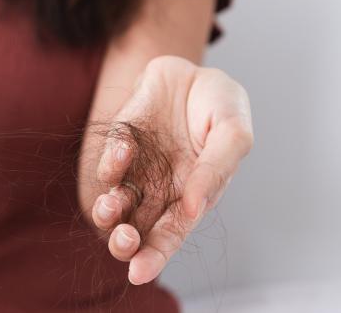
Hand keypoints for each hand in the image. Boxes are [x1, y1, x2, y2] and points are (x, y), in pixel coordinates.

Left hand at [90, 56, 252, 284]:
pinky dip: (112, 162)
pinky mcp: (119, 144)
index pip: (170, 235)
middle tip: (124, 240)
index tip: (138, 273)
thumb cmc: (220, 106)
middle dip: (125, 242)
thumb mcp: (232, 134)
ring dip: (108, 211)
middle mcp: (160, 189)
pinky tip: (125, 150)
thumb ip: (216, 170)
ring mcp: (137, 168)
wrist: (194, 68)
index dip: (155, 257)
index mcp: (192, 196)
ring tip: (110, 205)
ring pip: (115, 203)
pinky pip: (110, 162)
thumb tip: (194, 209)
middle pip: (136, 228)